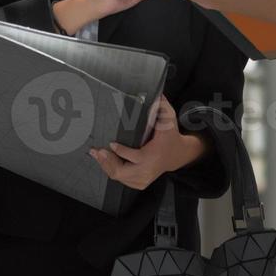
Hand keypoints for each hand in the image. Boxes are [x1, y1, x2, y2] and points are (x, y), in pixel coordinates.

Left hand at [90, 97, 205, 189]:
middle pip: (122, 171)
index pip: (134, 156)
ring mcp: (144, 179)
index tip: (111, 143)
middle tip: (97, 151)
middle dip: (107, 161)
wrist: (178, 154)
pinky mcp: (140, 183)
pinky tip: (104, 161)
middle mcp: (148, 170)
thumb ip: (161, 106)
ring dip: (106, 165)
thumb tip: (155, 93)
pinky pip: (121, 180)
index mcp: (153, 155)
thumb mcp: (169, 119)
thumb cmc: (170, 136)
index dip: (121, 151)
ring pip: (119, 176)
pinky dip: (111, 171)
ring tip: (97, 154)